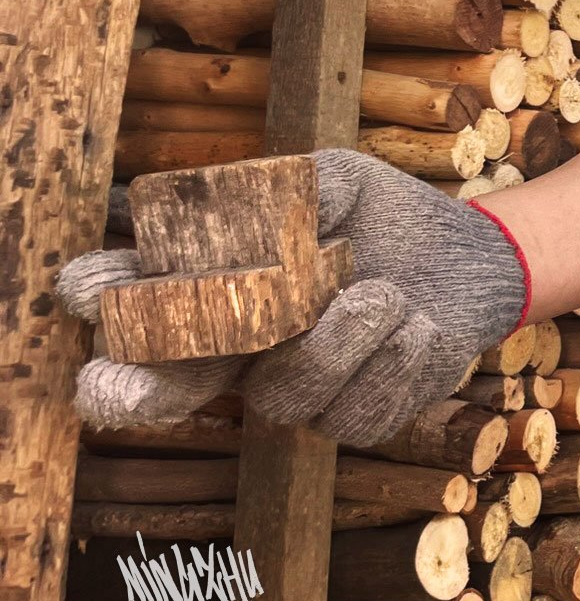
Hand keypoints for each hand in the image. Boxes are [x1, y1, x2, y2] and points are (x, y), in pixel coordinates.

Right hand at [59, 149, 530, 445]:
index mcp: (216, 288)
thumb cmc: (383, 216)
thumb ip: (299, 187)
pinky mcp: (355, 419)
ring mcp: (294, 392)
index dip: (105, 297)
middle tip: (129, 387)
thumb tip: (260, 203)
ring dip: (336, 342)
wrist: (469, 256)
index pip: (136, 299)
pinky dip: (395, 361)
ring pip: (282, 396)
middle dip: (136, 391)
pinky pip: (357, 414)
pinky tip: (417, 326)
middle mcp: (239, 351)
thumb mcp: (341, 181)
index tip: (90, 290)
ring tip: (384, 291)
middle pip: (165, 390)